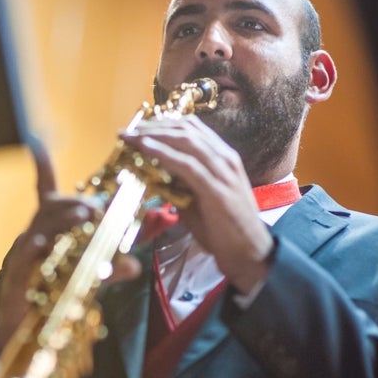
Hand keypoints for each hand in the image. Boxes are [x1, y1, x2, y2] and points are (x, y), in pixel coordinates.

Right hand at [0, 138, 140, 353]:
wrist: (25, 325)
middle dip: (77, 203)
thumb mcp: (87, 276)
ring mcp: (24, 250)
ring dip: (64, 220)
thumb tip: (134, 265)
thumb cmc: (55, 290)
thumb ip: (109, 268)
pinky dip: (34, 249)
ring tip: (84, 216)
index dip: (41, 166)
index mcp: (49, 226)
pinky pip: (24, 256)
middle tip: (99, 208)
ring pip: (42, 227)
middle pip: (53, 207)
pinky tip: (43, 245)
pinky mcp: (15, 272)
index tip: (36, 141)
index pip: (45, 190)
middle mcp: (35, 232)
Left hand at [119, 115, 273, 293]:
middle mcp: (225, 158)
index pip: (192, 128)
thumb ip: (180, 186)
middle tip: (128, 130)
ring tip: (130, 136)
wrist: (249, 253)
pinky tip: (145, 149)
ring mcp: (223, 171)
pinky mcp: (217, 189)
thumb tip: (152, 177)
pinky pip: (187, 165)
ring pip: (185, 140)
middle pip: (186, 129)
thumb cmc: (224, 230)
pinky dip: (164, 153)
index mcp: (223, 158)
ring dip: (154, 136)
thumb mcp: (198, 201)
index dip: (163, 124)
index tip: (138, 128)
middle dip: (153, 126)